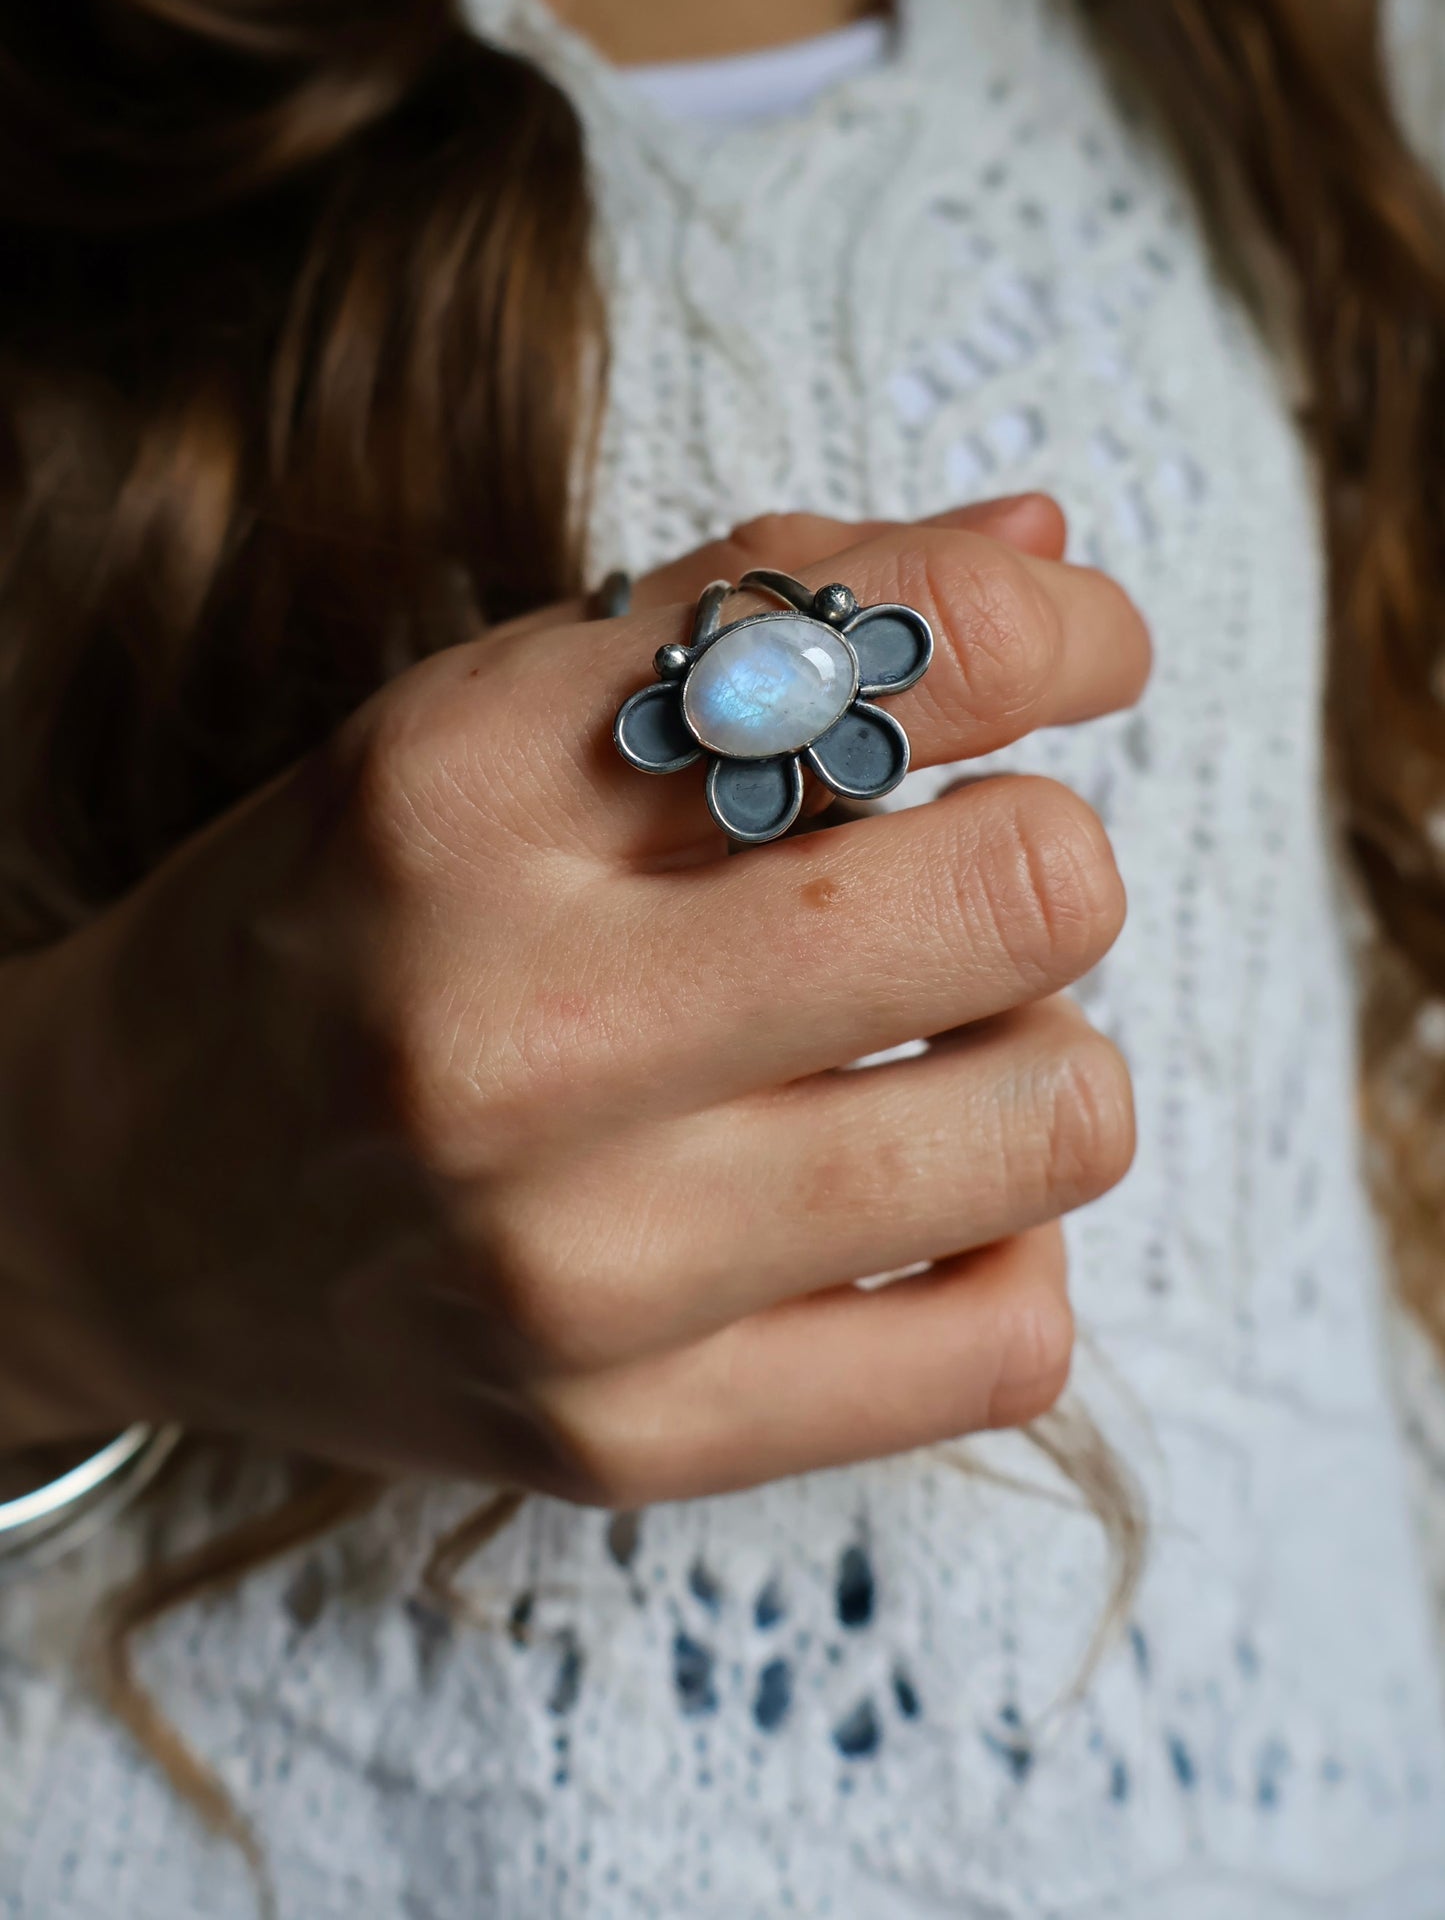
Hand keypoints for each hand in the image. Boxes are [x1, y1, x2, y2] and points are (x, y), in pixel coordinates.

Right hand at [0, 494, 1149, 1501]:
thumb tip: (1047, 540)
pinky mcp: (630, 1441)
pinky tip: (912, 1204)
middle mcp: (513, 1027)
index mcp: (462, 788)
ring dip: (1042, 1052)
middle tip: (964, 871)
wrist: (118, 1202)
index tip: (1075, 645)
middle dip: (1044, 850)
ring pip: (1056, 1120)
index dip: (1051, 624)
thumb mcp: (485, 714)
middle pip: (1024, 890)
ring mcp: (575, 1266)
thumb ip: (756, 605)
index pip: (881, 654)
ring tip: (929, 1046)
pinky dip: (1009, 1251)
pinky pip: (1005, 1348)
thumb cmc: (343, 922)